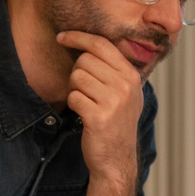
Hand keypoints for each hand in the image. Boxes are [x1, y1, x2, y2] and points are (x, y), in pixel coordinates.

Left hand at [56, 30, 143, 186]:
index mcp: (132, 76)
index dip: (79, 37)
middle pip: (85, 60)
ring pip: (77, 77)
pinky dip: (73, 105)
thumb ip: (115, 70)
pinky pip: (73, 97)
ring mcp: (114, 101)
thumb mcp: (126, 93)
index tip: (62, 37)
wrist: (117, 158)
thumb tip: (89, 44)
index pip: (102, 45)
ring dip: (75, 90)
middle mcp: (126, 86)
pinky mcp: (99, 117)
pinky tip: (84, 115)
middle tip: (84, 90)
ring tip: (86, 103)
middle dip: (77, 73)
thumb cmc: (116, 124)